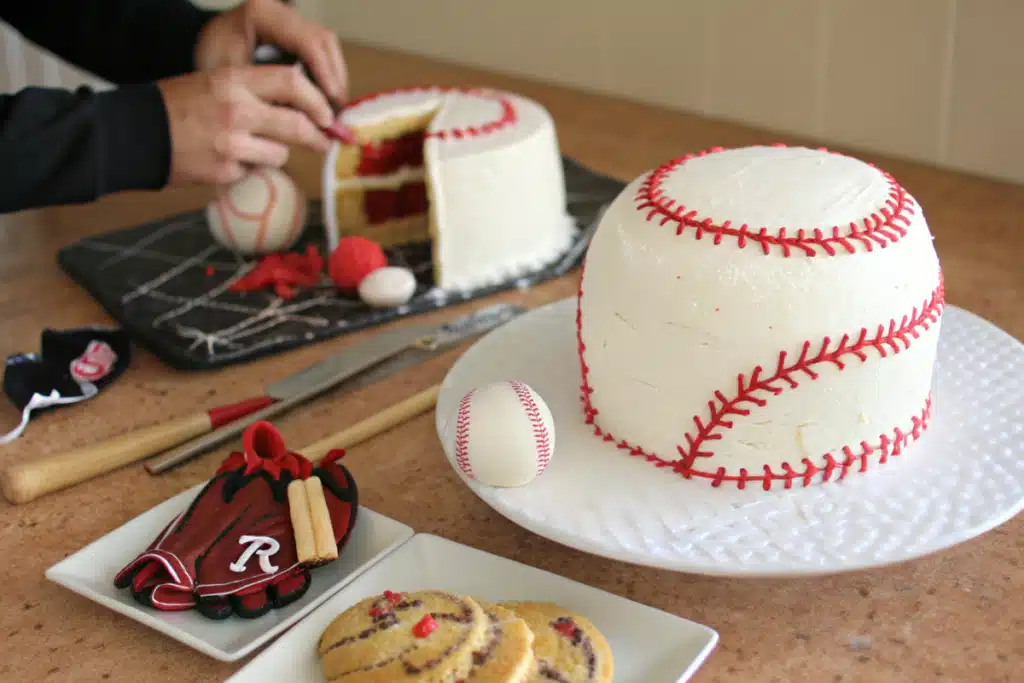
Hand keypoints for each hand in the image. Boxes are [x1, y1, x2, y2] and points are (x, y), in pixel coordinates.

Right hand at [157, 64, 333, 185]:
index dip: (317, 101)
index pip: (292, 82)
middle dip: (317, 136)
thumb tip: (300, 105)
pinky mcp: (226, 172)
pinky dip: (249, 169)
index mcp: (234, 80)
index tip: (327, 114)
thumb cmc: (178, 106)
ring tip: (250, 147)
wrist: (136, 135)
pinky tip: (227, 160)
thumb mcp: (215, 83)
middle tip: (323, 141)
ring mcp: (232, 144)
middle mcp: (236, 110)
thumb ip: (254, 90)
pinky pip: (255, 171)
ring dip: (275, 154)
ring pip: (280, 154)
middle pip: (297, 124)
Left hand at [195, 0, 347, 108]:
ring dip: (335, 77)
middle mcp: (280, 11)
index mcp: (262, 13)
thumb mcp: (235, 78)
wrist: (198, 48)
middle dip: (334, 77)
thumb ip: (267, 93)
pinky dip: (327, 75)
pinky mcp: (294, 32)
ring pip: (327, 46)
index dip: (324, 72)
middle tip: (337, 110)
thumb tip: (306, 120)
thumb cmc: (210, 61)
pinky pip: (320, 51)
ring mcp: (290, 20)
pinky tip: (325, 98)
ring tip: (333, 108)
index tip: (331, 100)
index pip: (306, 41)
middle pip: (323, 41)